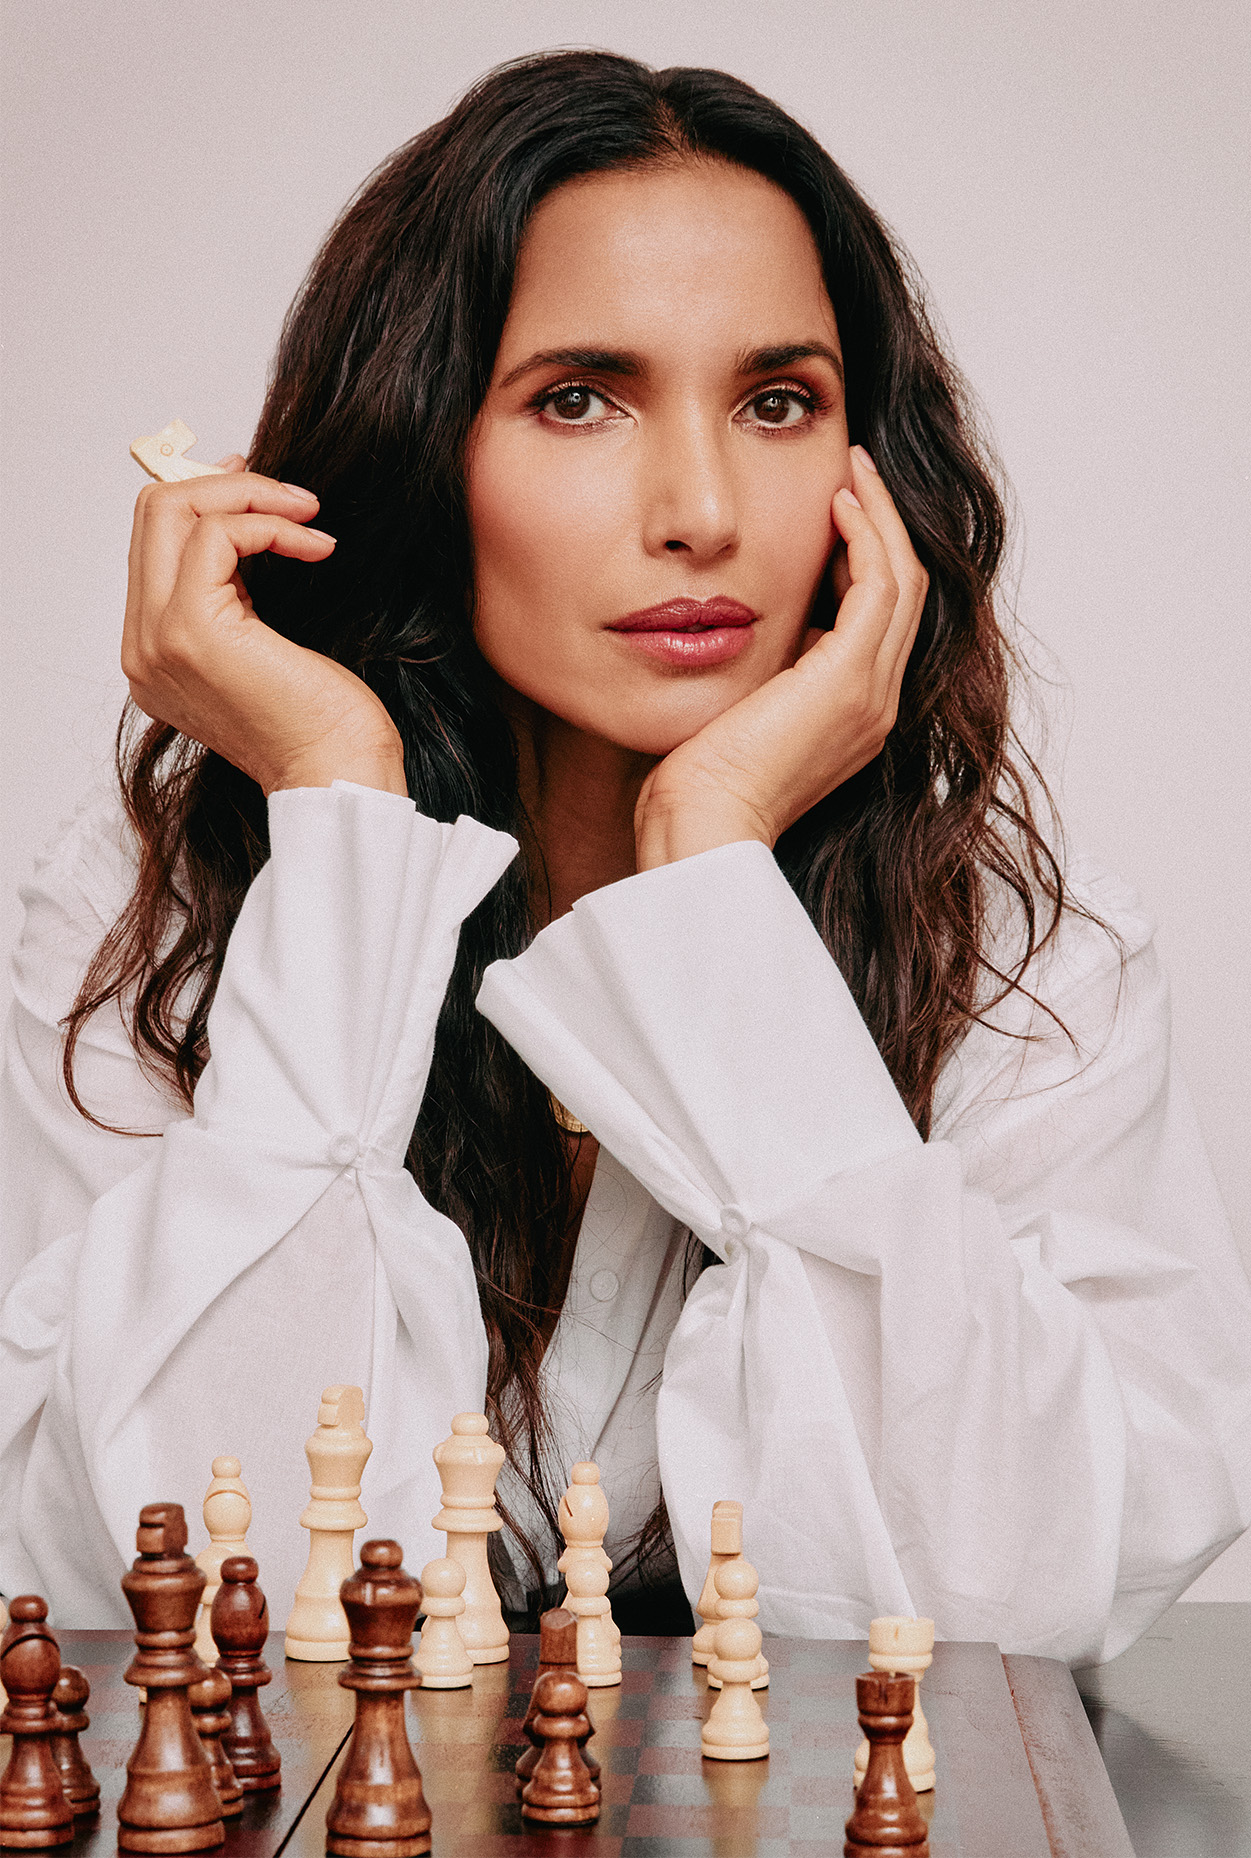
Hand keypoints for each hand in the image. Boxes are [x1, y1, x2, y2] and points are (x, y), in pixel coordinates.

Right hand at [121, 457, 406, 795]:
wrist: (337, 774)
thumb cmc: (321, 721)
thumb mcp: (264, 638)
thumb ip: (236, 586)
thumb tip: (239, 509)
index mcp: (153, 650)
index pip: (153, 540)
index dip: (208, 498)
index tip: (265, 491)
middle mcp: (141, 647)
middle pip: (152, 514)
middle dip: (228, 485)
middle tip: (294, 498)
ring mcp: (157, 639)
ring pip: (172, 512)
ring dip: (252, 497)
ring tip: (310, 518)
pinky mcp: (192, 632)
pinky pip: (217, 535)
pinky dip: (270, 525)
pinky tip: (316, 547)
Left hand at [634, 446, 926, 867]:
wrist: (703, 827)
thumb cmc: (699, 784)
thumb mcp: (739, 710)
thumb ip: (760, 670)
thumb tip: (744, 621)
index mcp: (854, 714)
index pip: (881, 619)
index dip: (869, 555)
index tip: (839, 506)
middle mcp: (876, 704)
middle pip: (906, 593)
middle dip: (885, 525)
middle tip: (857, 470)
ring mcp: (870, 694)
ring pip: (903, 581)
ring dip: (881, 518)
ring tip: (853, 470)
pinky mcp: (848, 680)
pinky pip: (880, 587)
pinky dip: (866, 537)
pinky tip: (838, 502)